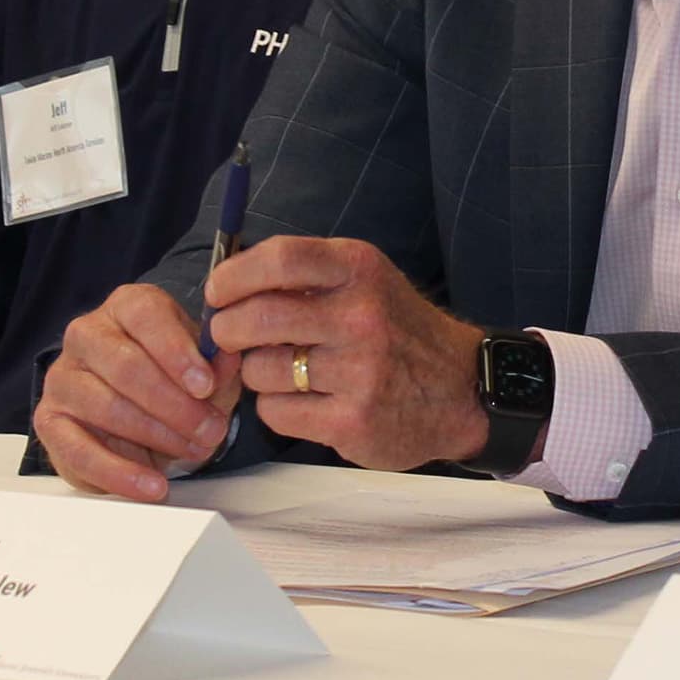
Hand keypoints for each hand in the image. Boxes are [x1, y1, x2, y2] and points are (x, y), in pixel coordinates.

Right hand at [32, 284, 240, 500]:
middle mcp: (87, 334)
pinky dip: (119, 473)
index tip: (205, 385)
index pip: (146, 315)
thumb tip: (227, 361)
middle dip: (174, 404)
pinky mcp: (49, 421)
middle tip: (209, 430)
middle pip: (126, 366)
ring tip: (192, 452)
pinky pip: (79, 451)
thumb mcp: (208, 371)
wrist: (140, 417)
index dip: (177, 351)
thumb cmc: (175, 382)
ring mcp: (63, 377)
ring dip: (155, 436)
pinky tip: (151, 485)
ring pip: (106, 406)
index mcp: (127, 307)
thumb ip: (219, 366)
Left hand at [204, 237, 488, 471]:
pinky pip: (275, 411)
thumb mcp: (365, 280)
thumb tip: (226, 283)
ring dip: (258, 374)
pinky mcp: (352, 420)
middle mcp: (360, 315)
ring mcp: (358, 371)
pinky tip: (305, 401)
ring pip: (260, 370)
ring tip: (287, 371)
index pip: (278, 259)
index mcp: (359, 270)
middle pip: (256, 318)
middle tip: (231, 338)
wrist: (461, 390)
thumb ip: (304, 275)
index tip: (218, 291)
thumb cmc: (397, 330)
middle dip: (228, 330)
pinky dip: (277, 408)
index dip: (233, 276)